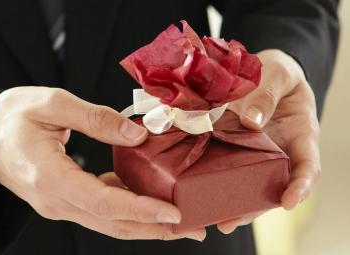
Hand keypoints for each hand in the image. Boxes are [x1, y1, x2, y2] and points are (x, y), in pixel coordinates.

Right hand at [0, 86, 205, 240]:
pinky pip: (102, 209)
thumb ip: (97, 119)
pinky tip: (149, 201)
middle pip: (113, 223)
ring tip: (179, 221)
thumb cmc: (13, 116)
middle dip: (155, 228)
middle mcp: (57, 200)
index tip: (173, 214)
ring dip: (146, 224)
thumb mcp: (53, 104)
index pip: (103, 202)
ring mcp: (61, 203)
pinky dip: (128, 209)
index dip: (140, 210)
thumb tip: (137, 135)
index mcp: (50, 176)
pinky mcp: (66, 199)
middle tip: (192, 227)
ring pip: (110, 223)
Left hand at [217, 50, 320, 233]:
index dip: (300, 186)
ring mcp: (254, 151)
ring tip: (211, 215)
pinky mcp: (232, 145)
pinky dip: (213, 175)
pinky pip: (225, 162)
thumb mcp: (278, 74)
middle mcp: (277, 149)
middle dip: (254, 206)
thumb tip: (251, 123)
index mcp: (299, 134)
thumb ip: (267, 94)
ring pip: (246, 180)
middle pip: (271, 184)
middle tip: (231, 220)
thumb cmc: (278, 72)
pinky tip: (196, 185)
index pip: (307, 166)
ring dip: (231, 199)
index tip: (288, 201)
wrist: (262, 70)